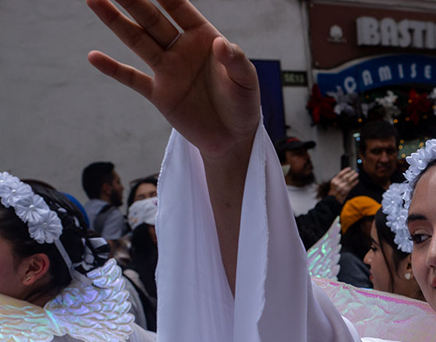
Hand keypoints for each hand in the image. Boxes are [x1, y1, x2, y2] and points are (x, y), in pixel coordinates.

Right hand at [86, 0, 259, 162]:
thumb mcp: (246, 81)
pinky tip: (94, 57)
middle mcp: (182, 49)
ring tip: (93, 0)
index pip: (179, 8)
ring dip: (115, 22)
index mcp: (204, 38)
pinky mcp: (160, 95)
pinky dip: (113, 69)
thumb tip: (220, 44)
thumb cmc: (244, 105)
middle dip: (131, 0)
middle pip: (151, 19)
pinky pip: (133, 78)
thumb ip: (236, 61)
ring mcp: (168, 70)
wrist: (233, 139)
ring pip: (137, 40)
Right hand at [328, 168, 358, 204]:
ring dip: (354, 176)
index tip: (349, 168)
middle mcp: (337, 183)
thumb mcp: (334, 184)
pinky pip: (351, 185)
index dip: (346, 170)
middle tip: (354, 171)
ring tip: (356, 174)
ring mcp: (342, 187)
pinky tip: (357, 180)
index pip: (340, 173)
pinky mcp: (346, 191)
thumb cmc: (334, 192)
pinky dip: (355, 182)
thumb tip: (347, 174)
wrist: (333, 200)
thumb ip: (338, 179)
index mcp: (334, 180)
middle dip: (351, 173)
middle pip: (345, 176)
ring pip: (349, 180)